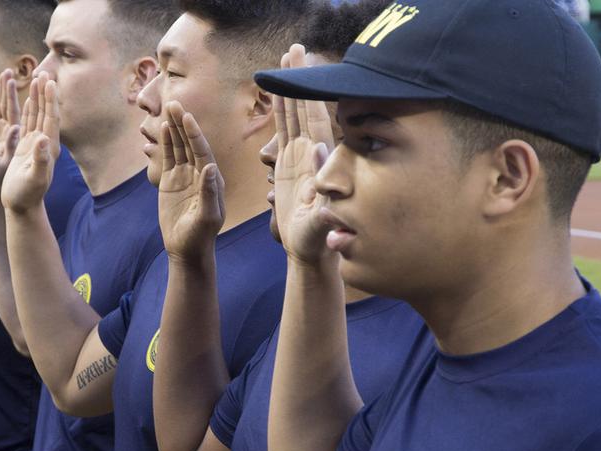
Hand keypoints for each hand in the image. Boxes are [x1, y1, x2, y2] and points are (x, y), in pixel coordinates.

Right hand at [1, 72, 61, 213]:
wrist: (21, 205)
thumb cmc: (27, 194)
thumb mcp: (34, 177)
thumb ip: (39, 158)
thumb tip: (42, 139)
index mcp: (48, 147)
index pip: (51, 118)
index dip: (51, 100)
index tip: (50, 82)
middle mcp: (44, 142)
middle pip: (45, 112)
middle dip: (44, 93)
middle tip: (44, 72)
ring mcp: (35, 143)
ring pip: (36, 115)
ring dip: (35, 97)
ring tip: (35, 79)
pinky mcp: (25, 146)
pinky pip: (26, 122)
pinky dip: (26, 108)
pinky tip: (26, 99)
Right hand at [157, 100, 224, 261]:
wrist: (187, 249)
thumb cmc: (200, 236)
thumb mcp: (207, 217)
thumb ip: (209, 192)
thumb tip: (209, 166)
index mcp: (212, 179)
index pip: (203, 151)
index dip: (195, 134)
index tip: (187, 117)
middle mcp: (200, 174)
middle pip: (191, 144)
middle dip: (184, 124)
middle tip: (175, 103)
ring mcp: (185, 176)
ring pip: (180, 148)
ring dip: (175, 129)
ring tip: (168, 109)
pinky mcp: (171, 182)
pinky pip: (169, 158)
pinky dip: (166, 143)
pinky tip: (163, 129)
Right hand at [273, 45, 337, 265]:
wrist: (311, 251)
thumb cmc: (317, 239)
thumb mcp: (321, 222)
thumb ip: (323, 196)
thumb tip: (320, 159)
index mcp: (319, 160)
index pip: (311, 117)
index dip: (306, 89)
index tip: (299, 64)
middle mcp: (311, 152)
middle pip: (303, 107)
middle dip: (298, 79)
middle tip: (293, 49)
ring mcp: (301, 157)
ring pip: (293, 115)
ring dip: (289, 89)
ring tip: (284, 63)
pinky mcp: (290, 165)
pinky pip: (284, 131)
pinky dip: (280, 111)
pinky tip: (277, 96)